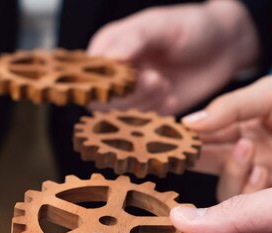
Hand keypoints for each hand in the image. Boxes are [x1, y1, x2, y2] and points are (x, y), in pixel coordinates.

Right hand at [88, 0, 258, 114]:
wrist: (224, 46)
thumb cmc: (192, 27)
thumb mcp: (163, 26)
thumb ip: (134, 39)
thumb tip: (109, 58)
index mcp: (108, 47)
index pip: (90, 73)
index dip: (107, 80)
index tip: (134, 75)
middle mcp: (112, 73)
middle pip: (102, 100)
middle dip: (130, 95)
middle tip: (158, 80)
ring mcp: (128, 95)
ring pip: (119, 116)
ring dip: (144, 106)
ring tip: (167, 87)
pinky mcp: (145, 111)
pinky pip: (140, 125)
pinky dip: (156, 116)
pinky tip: (171, 100)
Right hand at [184, 76, 271, 198]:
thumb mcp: (267, 95)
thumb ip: (227, 108)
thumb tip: (187, 123)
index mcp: (240, 126)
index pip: (202, 137)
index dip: (185, 139)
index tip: (173, 140)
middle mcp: (247, 153)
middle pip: (209, 165)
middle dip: (203, 159)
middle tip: (196, 152)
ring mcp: (263, 175)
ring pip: (227, 189)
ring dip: (231, 173)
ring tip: (247, 149)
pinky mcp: (271, 197)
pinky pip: (249, 202)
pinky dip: (250, 187)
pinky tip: (261, 170)